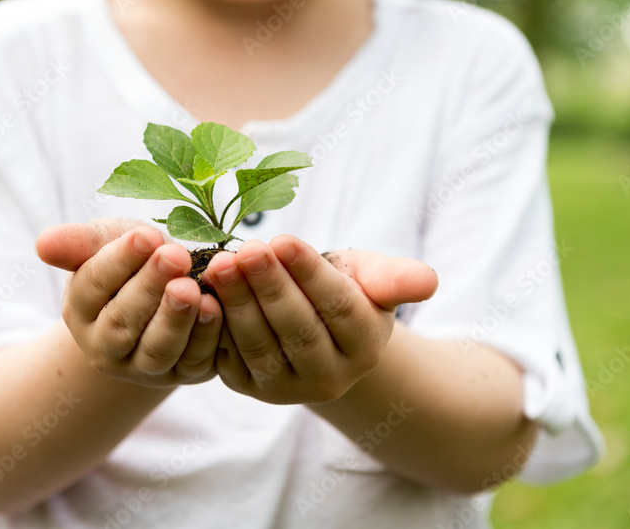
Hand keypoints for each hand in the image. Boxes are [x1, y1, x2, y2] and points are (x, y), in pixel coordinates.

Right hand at [35, 218, 223, 386]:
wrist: (168, 293)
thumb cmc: (135, 261)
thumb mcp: (108, 243)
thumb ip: (80, 243)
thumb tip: (43, 244)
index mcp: (81, 309)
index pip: (93, 284)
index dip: (119, 260)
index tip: (146, 235)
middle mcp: (106, 346)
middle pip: (123, 322)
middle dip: (150, 287)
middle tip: (174, 255)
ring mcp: (144, 367)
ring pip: (157, 350)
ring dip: (176, 319)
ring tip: (191, 288)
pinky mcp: (184, 373)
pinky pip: (194, 360)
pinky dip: (205, 336)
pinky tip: (215, 307)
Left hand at [203, 236, 437, 404]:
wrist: (315, 326)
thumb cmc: (345, 289)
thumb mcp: (372, 277)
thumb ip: (396, 278)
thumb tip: (428, 281)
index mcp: (366, 346)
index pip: (339, 308)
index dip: (310, 275)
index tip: (283, 240)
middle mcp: (330, 377)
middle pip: (298, 329)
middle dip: (269, 287)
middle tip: (244, 250)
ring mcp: (287, 388)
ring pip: (261, 346)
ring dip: (238, 304)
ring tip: (220, 265)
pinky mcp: (250, 387)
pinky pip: (230, 358)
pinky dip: (215, 326)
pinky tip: (202, 292)